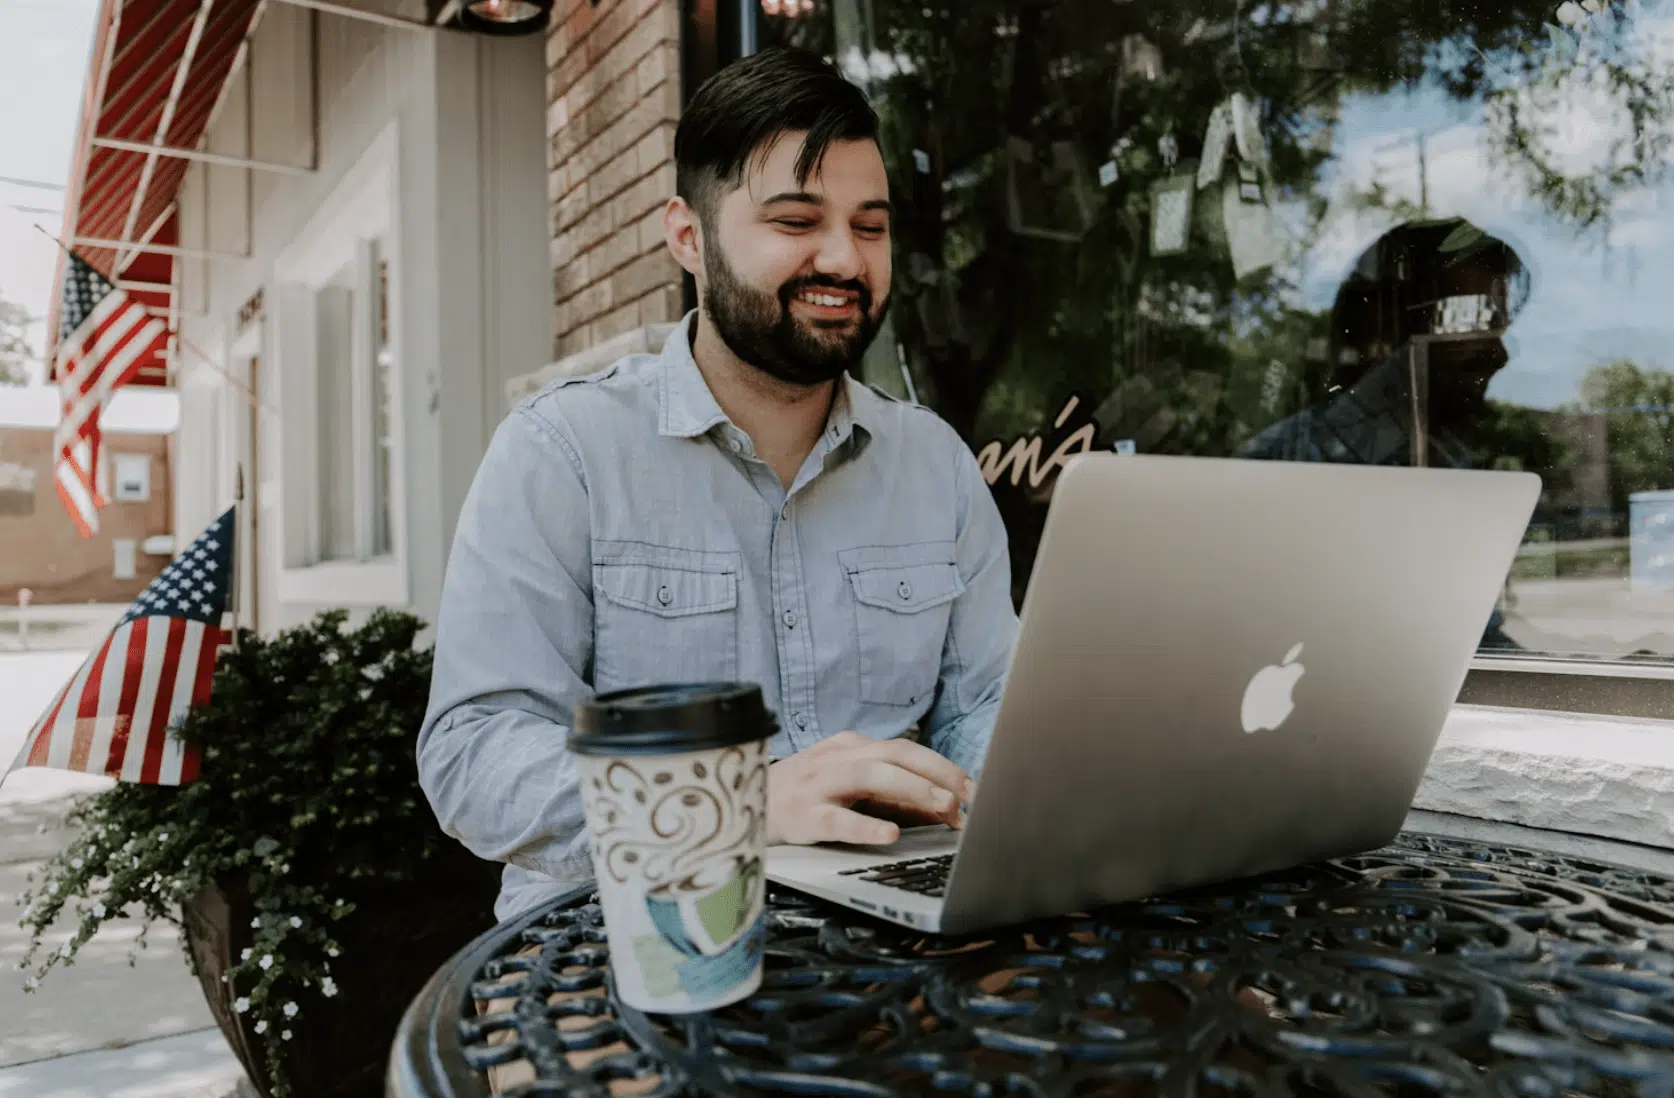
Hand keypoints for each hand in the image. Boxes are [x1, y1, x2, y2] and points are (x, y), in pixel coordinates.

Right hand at [766, 731, 973, 846]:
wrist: (736, 804)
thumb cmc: (801, 797)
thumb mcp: (847, 786)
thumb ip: (891, 794)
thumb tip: (944, 807)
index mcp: (851, 748)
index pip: (906, 749)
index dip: (943, 768)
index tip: (973, 790)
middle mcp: (837, 759)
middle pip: (895, 753)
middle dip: (937, 771)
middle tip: (969, 795)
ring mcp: (817, 785)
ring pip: (870, 775)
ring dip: (912, 788)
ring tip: (942, 805)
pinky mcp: (802, 815)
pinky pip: (837, 818)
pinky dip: (866, 824)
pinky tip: (889, 833)